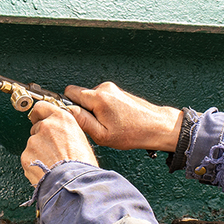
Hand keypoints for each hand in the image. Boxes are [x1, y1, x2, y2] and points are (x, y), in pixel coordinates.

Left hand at [21, 103, 98, 184]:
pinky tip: (47, 169)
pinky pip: (28, 158)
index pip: (41, 107)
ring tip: (53, 163)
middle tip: (53, 150)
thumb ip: (66, 131)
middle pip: (37, 128)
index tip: (38, 117)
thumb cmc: (82, 164)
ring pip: (32, 145)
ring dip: (39, 152)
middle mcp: (46, 126)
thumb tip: (60, 133)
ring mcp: (34, 141)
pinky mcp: (26, 156)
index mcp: (62, 119)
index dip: (39, 114)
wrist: (74, 182)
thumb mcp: (80, 138)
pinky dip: (34, 164)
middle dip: (42, 138)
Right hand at [62, 83, 182, 152]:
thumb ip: (82, 121)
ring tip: (107, 123)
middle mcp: (104, 88)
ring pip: (90, 97)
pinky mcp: (117, 91)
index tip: (75, 117)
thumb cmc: (133, 133)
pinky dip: (102, 108)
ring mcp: (112, 88)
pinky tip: (113, 119)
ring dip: (93, 109)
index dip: (68, 105)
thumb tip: (67, 111)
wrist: (156, 126)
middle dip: (82, 108)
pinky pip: (100, 98)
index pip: (69, 92)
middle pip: (79, 94)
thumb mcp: (102, 135)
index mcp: (99, 98)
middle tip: (94, 124)